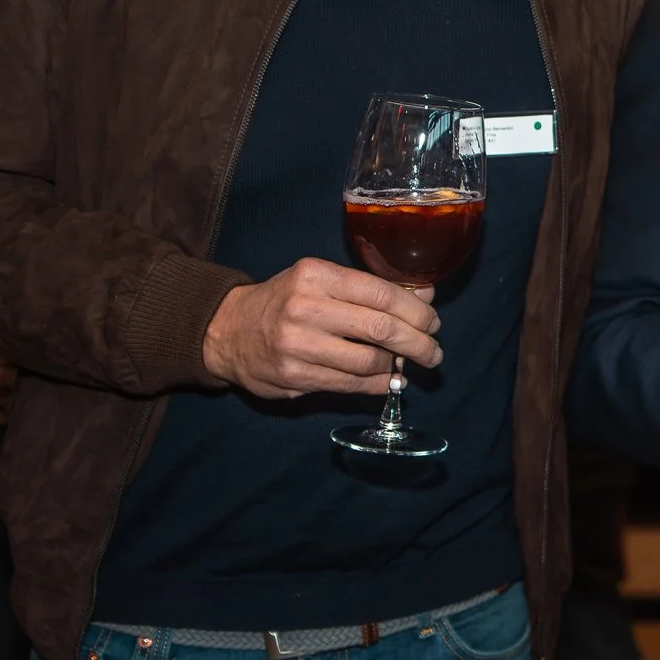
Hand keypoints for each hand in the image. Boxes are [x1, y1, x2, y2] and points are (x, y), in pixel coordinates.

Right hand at [200, 257, 442, 399]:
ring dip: (396, 367)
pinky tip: (387, 380)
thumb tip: (426, 297)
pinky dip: (376, 384)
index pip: (382, 293)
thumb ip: (369, 288)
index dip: (416, 311)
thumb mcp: (321, 281)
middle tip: (433, 352)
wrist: (226, 331)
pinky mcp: (294, 376)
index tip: (433, 323)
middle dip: (417, 343)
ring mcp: (298, 344)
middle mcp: (306, 307)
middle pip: (380, 328)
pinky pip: (349, 384)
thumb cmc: (285, 301)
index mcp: (317, 275)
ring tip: (408, 366)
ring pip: (367, 361)